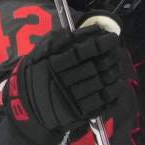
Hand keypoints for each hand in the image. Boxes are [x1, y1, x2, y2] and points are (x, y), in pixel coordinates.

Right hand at [5, 18, 133, 141]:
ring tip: (119, 66)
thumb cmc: (34, 76)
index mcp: (52, 65)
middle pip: (93, 67)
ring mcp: (71, 99)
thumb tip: (77, 31)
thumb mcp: (38, 55)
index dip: (99, 44)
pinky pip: (100, 102)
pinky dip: (112, 93)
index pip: (80, 52)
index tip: (112, 37)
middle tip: (119, 51)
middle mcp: (62, 81)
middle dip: (110, 58)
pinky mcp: (77, 113)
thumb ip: (56, 42)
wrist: (25, 108)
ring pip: (99, 84)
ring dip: (113, 74)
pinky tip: (119, 84)